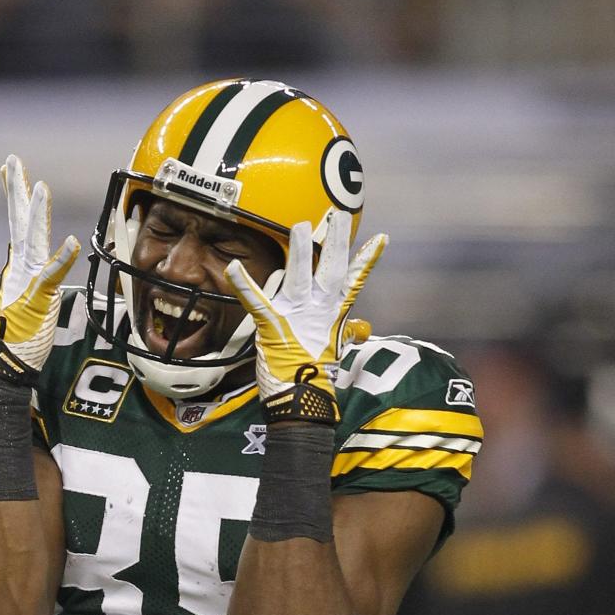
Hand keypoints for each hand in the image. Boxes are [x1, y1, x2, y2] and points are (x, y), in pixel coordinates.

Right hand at [0, 154, 80, 371]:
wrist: (5, 364)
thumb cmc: (21, 338)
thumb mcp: (30, 303)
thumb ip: (36, 282)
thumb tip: (39, 268)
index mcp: (19, 268)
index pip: (18, 225)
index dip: (16, 197)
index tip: (10, 168)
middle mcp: (19, 270)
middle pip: (18, 223)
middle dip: (16, 190)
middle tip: (13, 159)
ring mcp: (26, 284)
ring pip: (32, 242)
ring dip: (37, 215)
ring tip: (42, 187)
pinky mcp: (35, 300)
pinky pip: (50, 276)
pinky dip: (61, 259)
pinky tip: (69, 241)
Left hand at [224, 212, 385, 417]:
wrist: (301, 399)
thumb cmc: (312, 373)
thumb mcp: (333, 348)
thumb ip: (346, 332)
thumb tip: (364, 328)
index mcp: (331, 314)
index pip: (353, 281)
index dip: (366, 260)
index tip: (381, 238)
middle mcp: (317, 310)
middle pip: (330, 270)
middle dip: (336, 242)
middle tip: (338, 215)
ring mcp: (295, 316)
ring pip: (299, 276)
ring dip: (300, 251)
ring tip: (302, 226)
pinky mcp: (271, 325)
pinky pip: (256, 300)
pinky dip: (244, 284)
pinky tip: (233, 266)